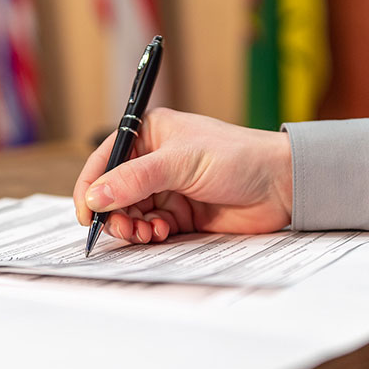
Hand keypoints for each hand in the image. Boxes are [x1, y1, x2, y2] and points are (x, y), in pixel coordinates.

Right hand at [73, 108, 292, 243]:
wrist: (281, 185)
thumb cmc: (238, 157)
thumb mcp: (181, 162)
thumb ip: (135, 180)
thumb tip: (96, 197)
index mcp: (150, 135)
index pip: (106, 159)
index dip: (91, 186)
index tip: (87, 212)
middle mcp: (154, 161)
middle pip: (114, 191)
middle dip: (114, 212)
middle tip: (123, 229)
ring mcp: (166, 188)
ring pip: (130, 213)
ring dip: (132, 226)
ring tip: (147, 232)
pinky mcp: (180, 214)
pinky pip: (150, 227)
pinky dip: (150, 233)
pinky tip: (163, 232)